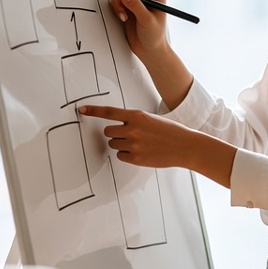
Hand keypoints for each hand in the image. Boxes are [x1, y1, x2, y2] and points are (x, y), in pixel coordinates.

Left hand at [79, 104, 194, 168]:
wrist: (185, 146)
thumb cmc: (171, 132)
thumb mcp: (152, 119)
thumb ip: (134, 120)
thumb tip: (118, 127)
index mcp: (137, 116)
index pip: (109, 112)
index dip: (93, 111)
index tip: (81, 110)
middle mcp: (133, 129)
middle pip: (107, 131)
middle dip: (114, 133)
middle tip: (128, 135)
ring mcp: (134, 145)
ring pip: (113, 144)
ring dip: (121, 144)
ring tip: (139, 144)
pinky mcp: (136, 158)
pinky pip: (120, 156)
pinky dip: (127, 155)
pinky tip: (141, 152)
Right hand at [104, 0, 167, 61]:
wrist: (150, 50)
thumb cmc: (155, 36)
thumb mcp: (147, 20)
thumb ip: (136, 6)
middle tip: (121, 5)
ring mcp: (135, 1)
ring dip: (118, 3)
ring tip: (123, 15)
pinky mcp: (127, 8)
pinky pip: (116, 1)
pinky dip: (116, 8)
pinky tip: (123, 17)